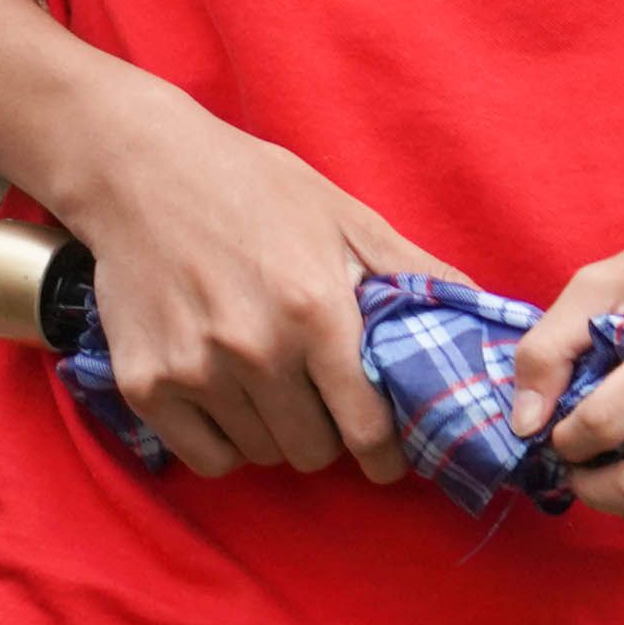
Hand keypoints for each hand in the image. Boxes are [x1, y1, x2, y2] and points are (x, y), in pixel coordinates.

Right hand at [39, 90, 422, 484]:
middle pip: (313, 452)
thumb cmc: (252, 186)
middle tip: (322, 403)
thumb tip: (484, 313)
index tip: (389, 455)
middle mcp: (255, 349)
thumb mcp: (343, 217)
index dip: (387, 452)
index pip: (368, 429)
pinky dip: (224, 442)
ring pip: (260, 455)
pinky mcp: (145, 383)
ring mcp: (195, 370)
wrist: (139, 167)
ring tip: (272, 387)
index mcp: (315, 310)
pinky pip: (205, 457)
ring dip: (275, 434)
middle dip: (329, 437)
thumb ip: (414, 273)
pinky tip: (228, 399)